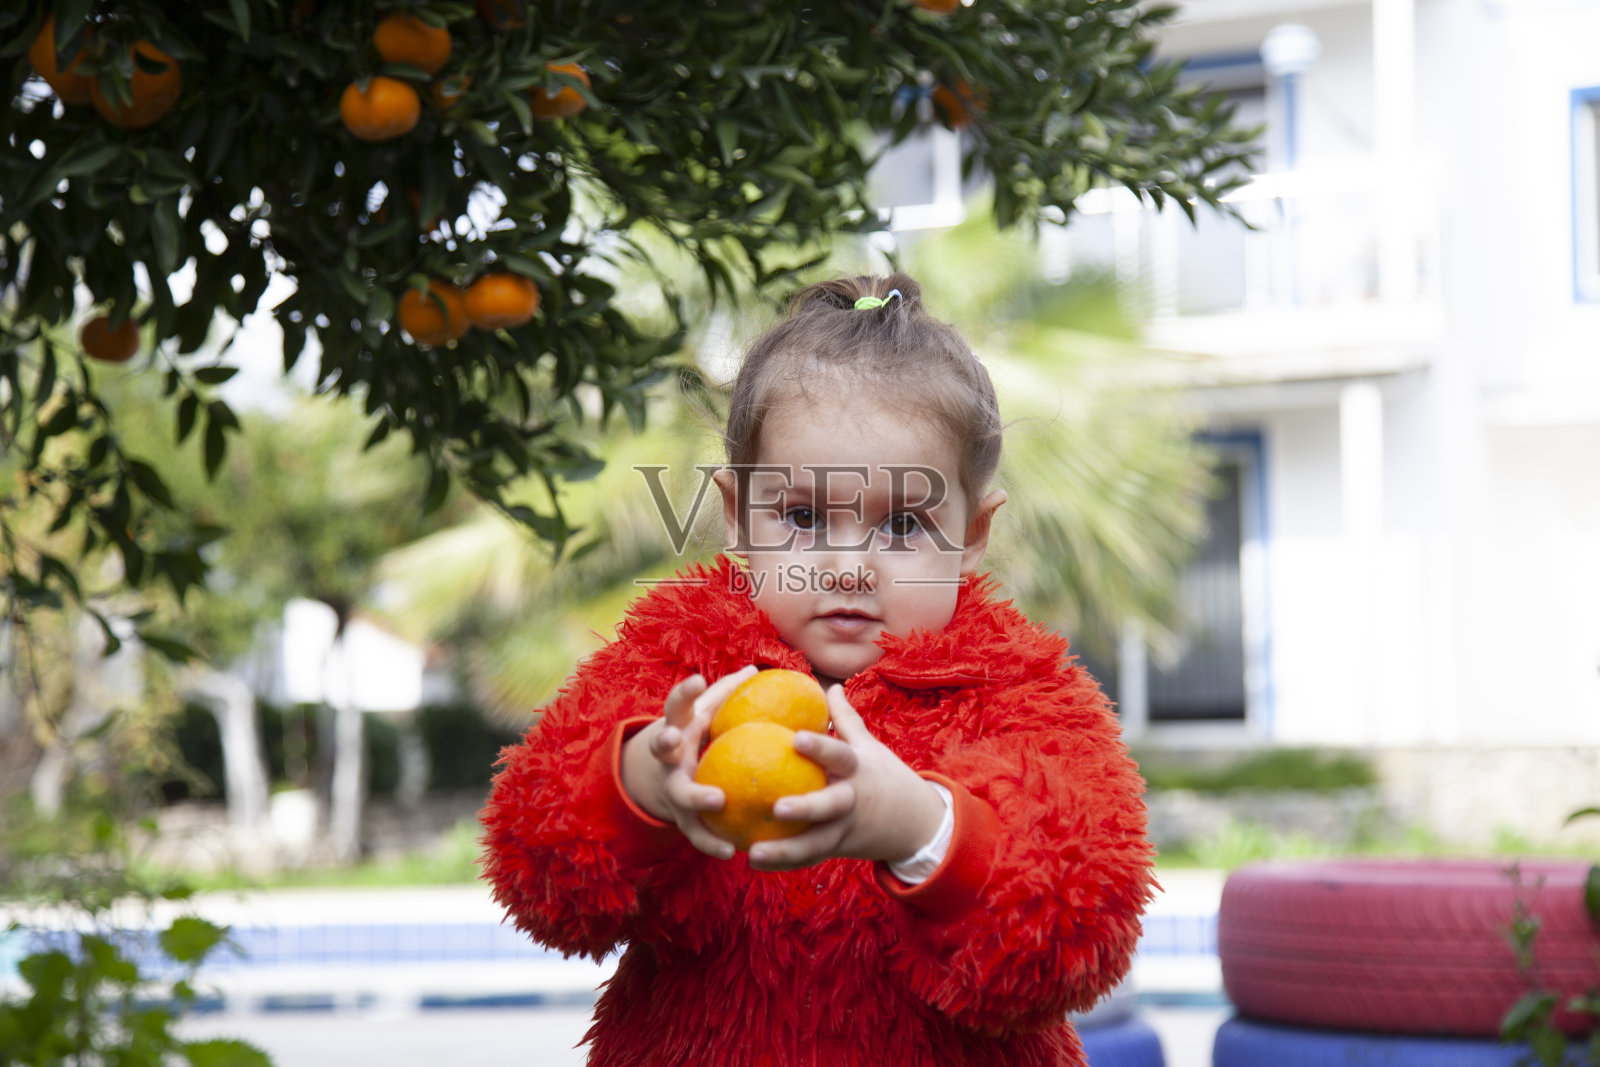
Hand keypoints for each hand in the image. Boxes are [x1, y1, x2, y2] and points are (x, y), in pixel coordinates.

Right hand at [620, 665, 758, 859]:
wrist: (668, 780)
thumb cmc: (698, 738)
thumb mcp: (707, 716)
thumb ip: (728, 695)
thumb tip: (756, 670)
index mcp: (677, 727)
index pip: (675, 706)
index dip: (683, 693)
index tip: (696, 680)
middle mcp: (669, 757)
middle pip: (661, 747)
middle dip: (665, 742)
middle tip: (676, 739)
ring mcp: (672, 788)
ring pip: (679, 794)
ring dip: (695, 797)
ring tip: (717, 800)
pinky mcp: (681, 818)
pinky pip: (696, 833)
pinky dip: (711, 842)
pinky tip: (733, 851)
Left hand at [747, 685, 945, 872]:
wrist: (916, 823)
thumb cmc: (884, 777)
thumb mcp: (870, 748)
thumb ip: (846, 719)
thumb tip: (830, 686)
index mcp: (857, 770)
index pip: (838, 756)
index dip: (820, 747)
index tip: (796, 738)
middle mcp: (851, 800)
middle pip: (829, 807)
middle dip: (806, 808)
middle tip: (778, 807)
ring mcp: (845, 828)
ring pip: (815, 843)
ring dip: (784, 850)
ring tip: (752, 852)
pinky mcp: (838, 848)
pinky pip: (809, 857)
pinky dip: (784, 861)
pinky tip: (752, 860)